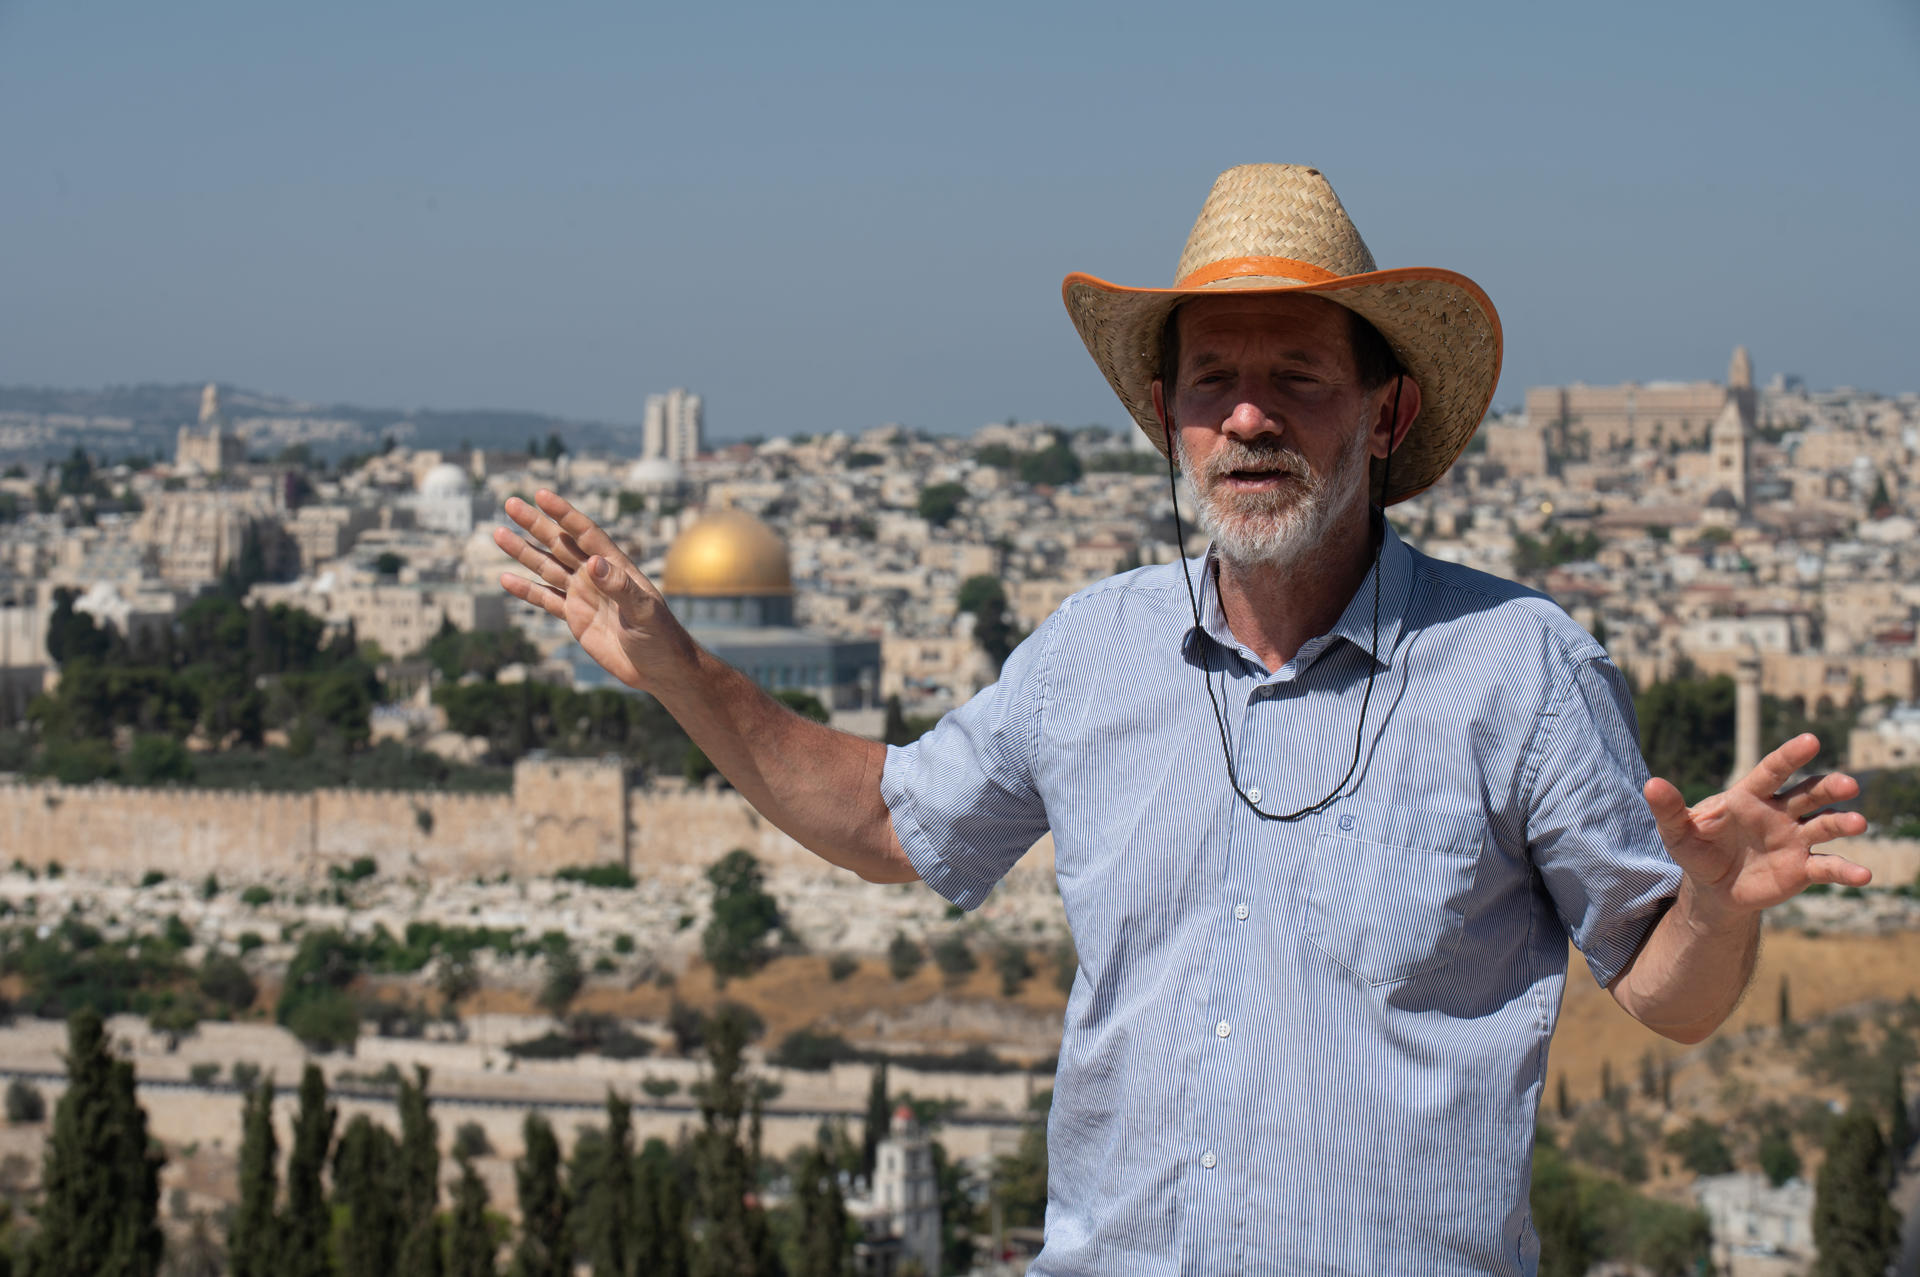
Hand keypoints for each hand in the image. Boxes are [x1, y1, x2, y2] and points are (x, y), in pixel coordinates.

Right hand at [493, 489, 690, 690]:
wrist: (658, 668)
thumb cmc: (661, 636)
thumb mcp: (644, 611)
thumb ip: (620, 587)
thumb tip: (593, 562)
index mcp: (615, 567)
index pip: (585, 534)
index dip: (564, 514)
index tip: (541, 495)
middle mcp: (596, 575)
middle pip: (560, 544)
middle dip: (536, 524)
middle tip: (511, 503)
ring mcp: (584, 595)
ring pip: (547, 567)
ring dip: (523, 552)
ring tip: (498, 533)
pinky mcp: (576, 617)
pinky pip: (546, 600)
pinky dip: (526, 590)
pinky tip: (506, 579)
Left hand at [1644, 733, 1870, 920]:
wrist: (1713, 888)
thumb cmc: (1696, 850)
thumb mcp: (1677, 832)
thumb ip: (1668, 809)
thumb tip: (1651, 784)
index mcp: (1749, 797)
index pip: (1772, 771)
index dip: (1790, 756)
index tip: (1811, 741)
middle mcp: (1779, 812)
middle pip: (1809, 793)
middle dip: (1829, 787)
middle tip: (1849, 785)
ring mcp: (1795, 839)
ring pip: (1825, 825)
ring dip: (1843, 822)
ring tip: (1857, 823)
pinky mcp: (1803, 867)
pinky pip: (1828, 866)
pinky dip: (1846, 871)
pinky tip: (1863, 877)